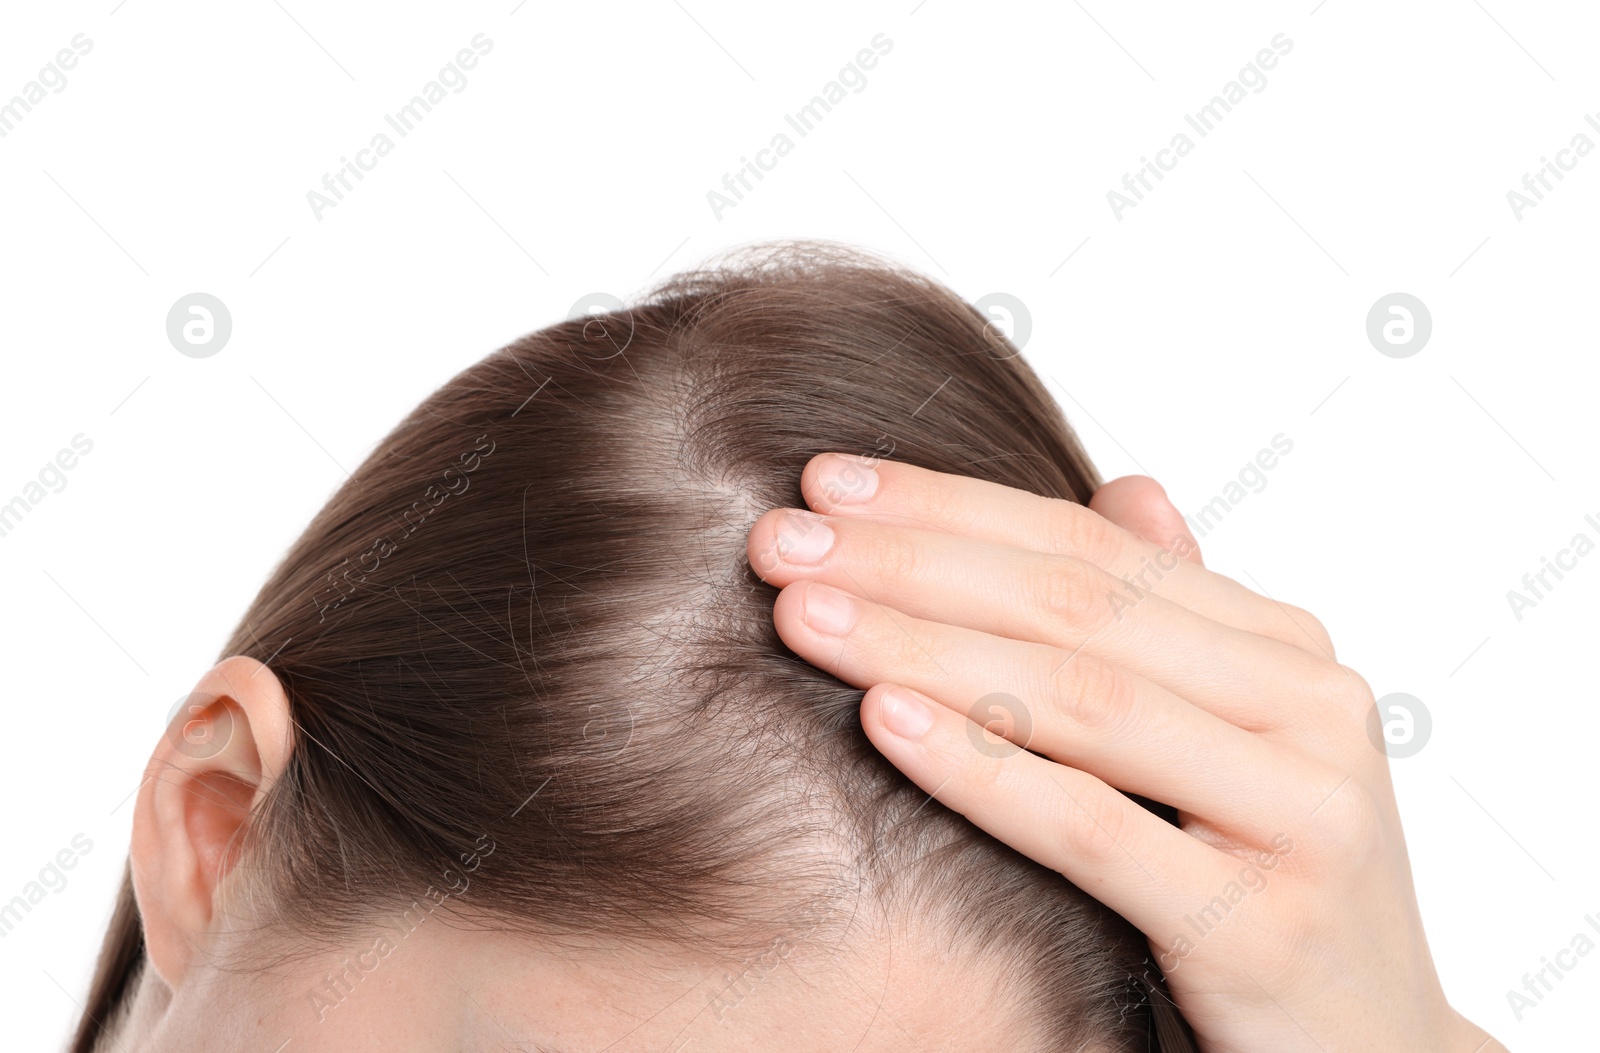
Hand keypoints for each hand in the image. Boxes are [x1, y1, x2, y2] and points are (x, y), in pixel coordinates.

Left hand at [746, 454, 1505, 1052]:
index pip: (1092, 549)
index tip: (828, 481)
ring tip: (803, 615)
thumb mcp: (1228, 741)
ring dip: (921, 647)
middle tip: (780, 540)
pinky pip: (1092, 829)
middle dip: (913, 563)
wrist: (1371, 1051)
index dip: (952, 506)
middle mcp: (1310, 708)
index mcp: (1287, 650)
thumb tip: (1126, 486)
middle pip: (1075, 608)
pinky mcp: (1265, 924)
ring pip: (1079, 700)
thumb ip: (1175, 622)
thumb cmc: (1268, 885)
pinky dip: (982, 768)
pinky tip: (883, 720)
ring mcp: (1302, 814)